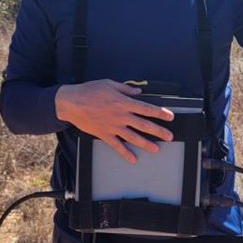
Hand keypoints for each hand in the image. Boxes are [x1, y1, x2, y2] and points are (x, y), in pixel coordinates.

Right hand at [54, 79, 174, 163]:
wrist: (72, 103)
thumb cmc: (89, 91)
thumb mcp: (109, 84)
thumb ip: (125, 89)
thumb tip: (138, 92)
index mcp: (123, 102)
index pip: (147, 109)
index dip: (160, 113)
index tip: (170, 117)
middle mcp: (121, 116)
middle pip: (144, 125)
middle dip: (158, 131)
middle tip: (169, 136)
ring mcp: (113, 127)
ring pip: (133, 137)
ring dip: (146, 144)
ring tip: (156, 149)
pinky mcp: (104, 134)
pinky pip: (117, 146)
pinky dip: (125, 153)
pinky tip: (133, 159)